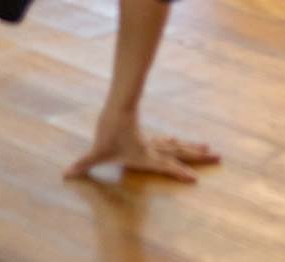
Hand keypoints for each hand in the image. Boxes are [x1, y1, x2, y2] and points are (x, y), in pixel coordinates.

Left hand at [63, 112, 219, 181]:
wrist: (116, 106)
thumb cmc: (108, 132)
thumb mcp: (97, 152)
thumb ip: (84, 163)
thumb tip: (65, 174)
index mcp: (146, 155)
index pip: (166, 165)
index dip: (179, 173)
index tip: (196, 179)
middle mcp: (154, 148)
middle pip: (181, 152)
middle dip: (199, 157)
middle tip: (219, 157)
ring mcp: (153, 140)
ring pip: (178, 145)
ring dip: (193, 148)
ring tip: (209, 149)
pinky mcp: (148, 135)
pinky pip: (168, 141)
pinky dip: (178, 143)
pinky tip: (179, 140)